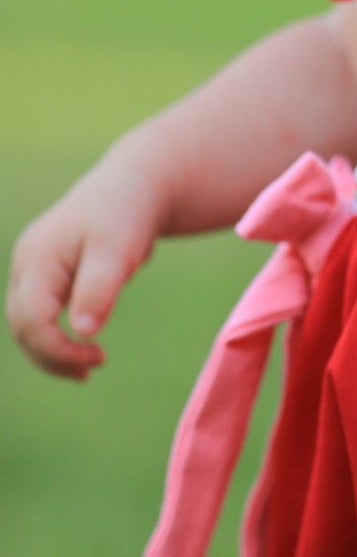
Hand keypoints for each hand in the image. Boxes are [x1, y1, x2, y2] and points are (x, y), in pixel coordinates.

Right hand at [7, 139, 169, 379]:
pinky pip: (41, 314)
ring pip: (27, 323)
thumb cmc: (126, 214)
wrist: (134, 186)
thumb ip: (100, 288)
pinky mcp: (46, 274)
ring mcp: (32, 269)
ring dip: (52, 351)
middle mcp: (26, 264)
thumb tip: (85, 332)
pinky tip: (84, 346)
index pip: (31, 320)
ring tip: (88, 368)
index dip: (58, 349)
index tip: (98, 358)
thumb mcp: (118, 249)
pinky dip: (56, 335)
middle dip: (53, 356)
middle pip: (22, 326)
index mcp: (38, 258)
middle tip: (93, 370)